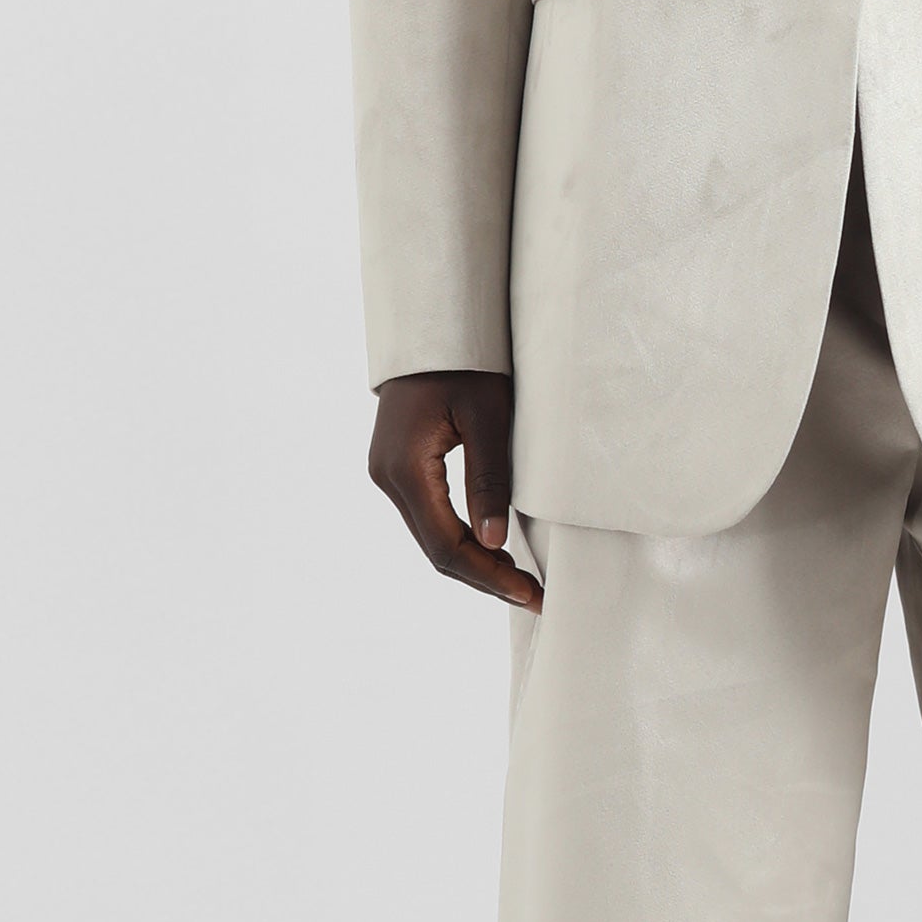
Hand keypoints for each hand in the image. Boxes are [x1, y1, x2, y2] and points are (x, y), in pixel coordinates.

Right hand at [368, 370, 542, 610]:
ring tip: (520, 581)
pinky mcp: (398, 468)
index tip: (530, 592)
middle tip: (534, 596)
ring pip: (430, 538)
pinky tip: (494, 550)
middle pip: (435, 549)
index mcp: (405, 467)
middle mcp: (387, 476)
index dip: (488, 574)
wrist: (434, 325)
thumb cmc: (467, 361)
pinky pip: (429, 518)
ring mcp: (388, 473)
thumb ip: (489, 479)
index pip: (446, 543)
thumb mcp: (488, 415)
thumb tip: (494, 541)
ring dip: (473, 563)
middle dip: (484, 577)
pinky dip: (460, 540)